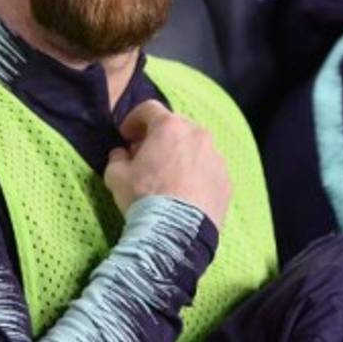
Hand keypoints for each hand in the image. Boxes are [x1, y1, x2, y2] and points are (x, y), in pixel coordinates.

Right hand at [104, 100, 231, 228]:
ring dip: (180, 156)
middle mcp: (197, 135)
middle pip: (175, 127)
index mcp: (170, 127)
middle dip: (159, 138)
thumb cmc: (144, 197)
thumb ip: (117, 158)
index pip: (149, 109)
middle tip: (146, 157)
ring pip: (195, 148)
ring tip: (168, 178)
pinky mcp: (226, 181)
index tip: (126, 136)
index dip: (134, 119)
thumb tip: (122, 154)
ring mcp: (216, 158)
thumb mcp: (116, 176)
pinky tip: (185, 194)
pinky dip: (196, 175)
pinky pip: (208, 170)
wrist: (177, 232)